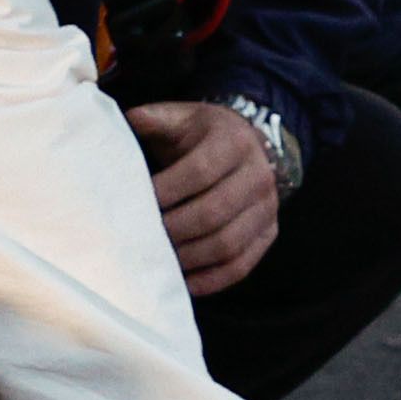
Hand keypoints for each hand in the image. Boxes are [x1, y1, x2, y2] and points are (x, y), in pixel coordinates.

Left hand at [130, 100, 282, 295]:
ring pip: (227, 244)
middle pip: (213, 212)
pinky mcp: (269, 234)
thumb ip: (156, 118)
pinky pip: (241, 265)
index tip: (136, 204)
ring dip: (188, 258)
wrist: (248, 145)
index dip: (167, 191)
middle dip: (173, 230)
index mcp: (234, 142)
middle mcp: (258, 174)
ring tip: (157, 260)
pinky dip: (211, 280)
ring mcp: (267, 208)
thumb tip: (132, 118)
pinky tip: (183, 282)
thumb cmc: (202, 135)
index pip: (200, 171)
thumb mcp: (183, 117)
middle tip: (140, 238)